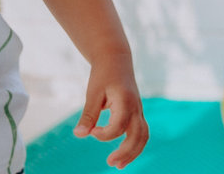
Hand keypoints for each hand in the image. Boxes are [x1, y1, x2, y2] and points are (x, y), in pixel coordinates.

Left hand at [72, 53, 149, 168]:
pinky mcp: (137, 113)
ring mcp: (139, 110)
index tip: (91, 131)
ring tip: (118, 166)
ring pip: (143, 136)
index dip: (104, 134)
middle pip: (138, 135)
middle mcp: (136, 107)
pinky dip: (135, 145)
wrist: (116, 60)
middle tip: (110, 164)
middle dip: (126, 152)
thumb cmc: (103, 75)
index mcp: (126, 101)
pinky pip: (141, 132)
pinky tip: (122, 155)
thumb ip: (88, 114)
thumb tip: (80, 135)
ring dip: (133, 152)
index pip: (119, 126)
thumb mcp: (93, 93)